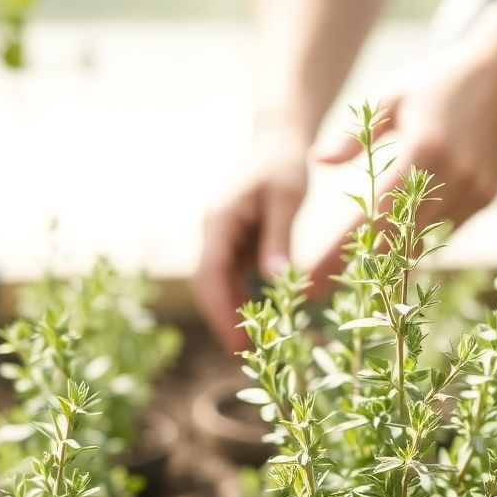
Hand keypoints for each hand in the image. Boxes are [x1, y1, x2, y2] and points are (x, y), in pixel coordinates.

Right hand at [194, 131, 308, 351]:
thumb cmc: (284, 164)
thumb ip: (280, 238)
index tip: (235, 343)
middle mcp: (214, 232)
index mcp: (219, 221)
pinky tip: (260, 322)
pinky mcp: (235, 242)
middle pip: (208, 285)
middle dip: (222, 320)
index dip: (220, 312)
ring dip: (232, 314)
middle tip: (244, 356)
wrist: (277, 140)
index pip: (210, 275)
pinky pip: (233, 277)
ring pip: (219, 285)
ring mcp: (222, 238)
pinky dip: (243, 300)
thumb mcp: (287, 199)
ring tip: (254, 348)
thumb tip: (276, 280)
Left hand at [308, 11, 496, 293]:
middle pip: (396, 242)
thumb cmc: (439, 81)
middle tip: (314, 293)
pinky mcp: (486, 198)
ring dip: (386, 265)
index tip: (307, 279)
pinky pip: (443, 232)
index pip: (372, 218)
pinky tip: (389, 255)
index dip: (338, 253)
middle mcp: (452, 178)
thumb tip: (317, 160)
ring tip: (347, 281)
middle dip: (355, 272)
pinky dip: (415, 243)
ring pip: (421, 244)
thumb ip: (355, 135)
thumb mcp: (392, 96)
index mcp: (423, 152)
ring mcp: (474, 192)